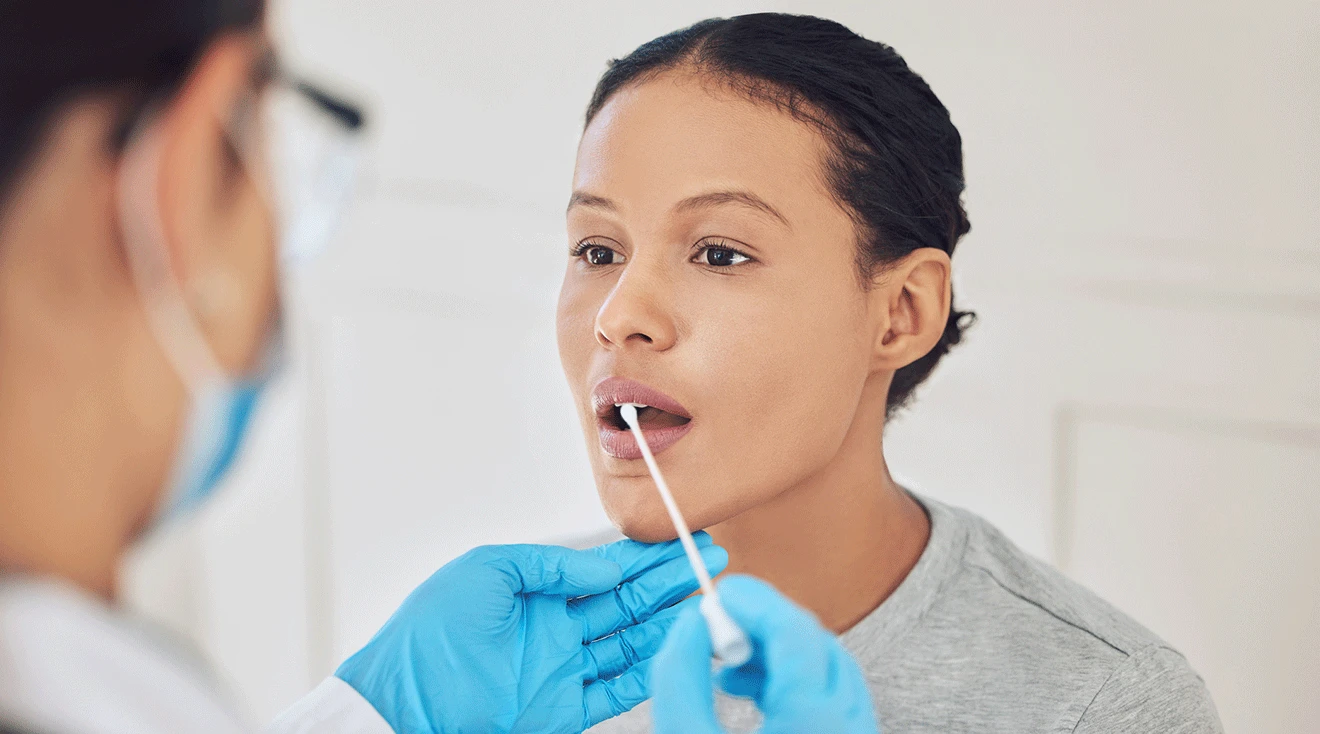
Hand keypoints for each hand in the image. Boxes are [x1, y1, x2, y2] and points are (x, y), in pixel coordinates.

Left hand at [336, 535, 727, 733]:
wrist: (402, 704)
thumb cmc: (428, 634)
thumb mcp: (487, 571)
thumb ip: (551, 565)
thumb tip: (606, 568)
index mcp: (535, 592)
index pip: (604, 569)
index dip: (645, 555)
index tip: (682, 537)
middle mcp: (554, 629)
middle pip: (626, 602)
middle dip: (669, 581)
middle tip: (711, 561)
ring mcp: (561, 670)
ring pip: (629, 642)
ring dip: (669, 621)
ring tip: (706, 599)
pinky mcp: (563, 711)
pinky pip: (617, 689)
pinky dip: (650, 670)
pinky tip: (677, 649)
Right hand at [650, 575, 878, 733]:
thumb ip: (679, 677)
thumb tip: (692, 621)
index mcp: (814, 724)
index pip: (796, 633)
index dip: (755, 602)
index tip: (719, 594)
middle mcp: (849, 727)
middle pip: (816, 643)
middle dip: (763, 624)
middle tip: (719, 626)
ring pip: (827, 666)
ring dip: (775, 651)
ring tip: (727, 666)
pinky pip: (832, 695)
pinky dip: (791, 679)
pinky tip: (748, 690)